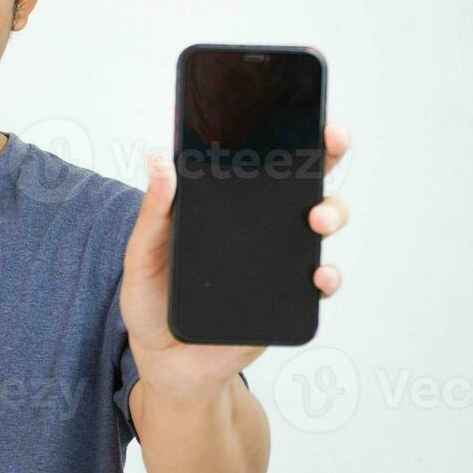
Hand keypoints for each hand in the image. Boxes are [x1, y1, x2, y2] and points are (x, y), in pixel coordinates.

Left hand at [119, 123, 351, 403]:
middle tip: (330, 141)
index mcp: (221, 208)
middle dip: (324, 155)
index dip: (279, 130)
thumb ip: (153, 214)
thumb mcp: (142, 257)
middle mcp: (256, 227)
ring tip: (316, 218)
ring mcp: (276, 261)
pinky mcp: (286, 299)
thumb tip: (159, 161)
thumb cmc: (153, 305)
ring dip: (329, 212)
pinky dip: (326, 275)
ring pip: (319, 225)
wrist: (167, 365)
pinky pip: (318, 283)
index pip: (256, 160)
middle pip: (301, 181)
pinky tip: (318, 274)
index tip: (295, 107)